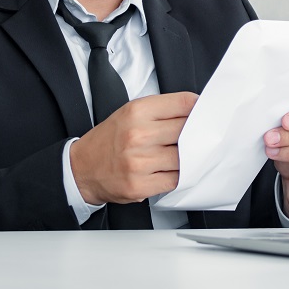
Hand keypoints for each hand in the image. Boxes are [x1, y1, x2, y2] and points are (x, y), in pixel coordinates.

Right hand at [69, 92, 196, 204]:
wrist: (82, 168)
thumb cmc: (110, 139)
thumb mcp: (131, 113)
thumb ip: (162, 111)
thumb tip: (196, 113)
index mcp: (137, 111)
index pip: (183, 104)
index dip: (200, 108)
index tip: (206, 113)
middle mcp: (138, 134)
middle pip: (186, 131)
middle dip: (197, 134)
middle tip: (202, 136)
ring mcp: (139, 162)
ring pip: (183, 158)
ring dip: (190, 158)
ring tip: (186, 155)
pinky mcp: (140, 185)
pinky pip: (175, 180)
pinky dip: (179, 176)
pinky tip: (174, 170)